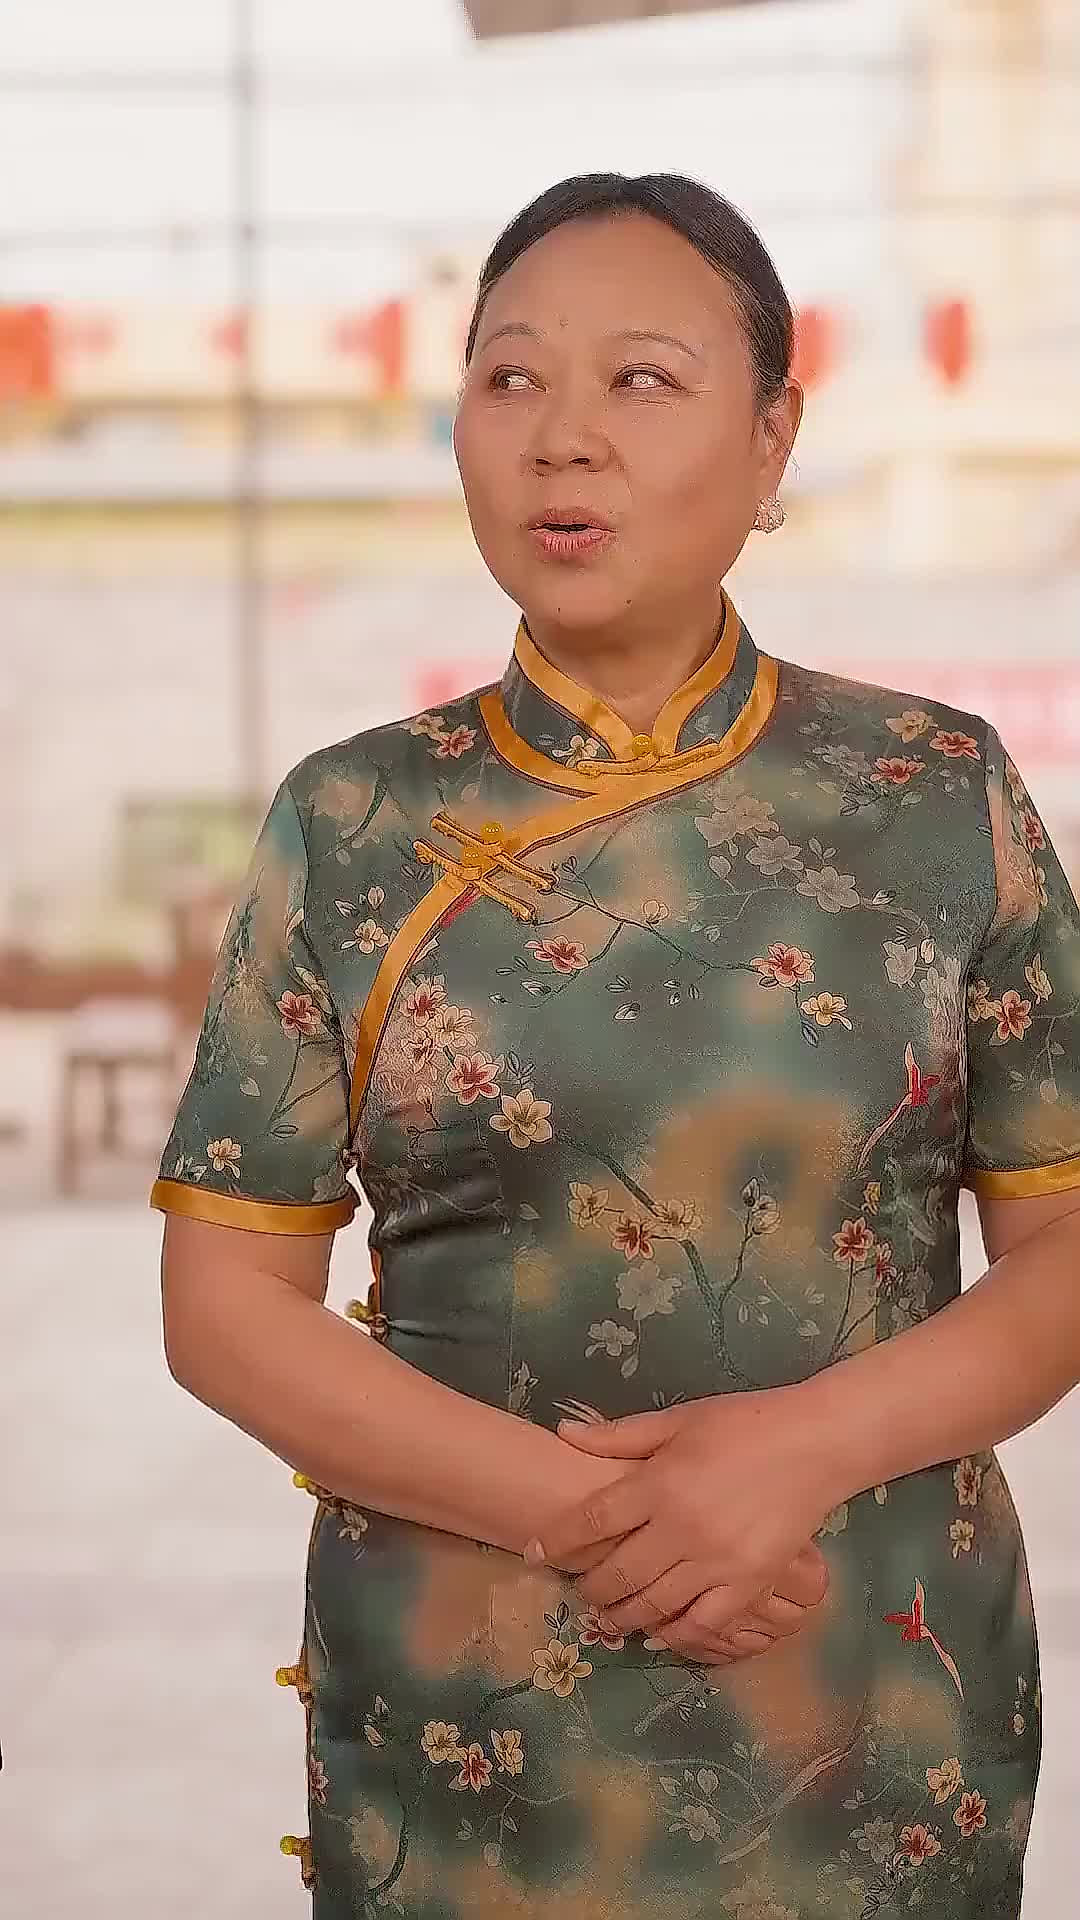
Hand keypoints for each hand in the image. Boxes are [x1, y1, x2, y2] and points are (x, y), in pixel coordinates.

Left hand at [524, 1390, 841, 1641]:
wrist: (816, 1443)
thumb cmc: (745, 1423)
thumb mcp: (678, 1420)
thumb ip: (620, 1435)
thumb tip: (564, 1434)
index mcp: (660, 1482)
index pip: (593, 1519)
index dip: (558, 1539)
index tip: (534, 1552)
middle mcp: (682, 1527)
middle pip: (618, 1572)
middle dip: (590, 1587)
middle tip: (579, 1590)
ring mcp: (716, 1560)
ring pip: (654, 1604)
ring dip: (623, 1617)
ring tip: (608, 1619)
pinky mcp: (749, 1583)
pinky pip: (703, 1623)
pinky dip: (676, 1635)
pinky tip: (660, 1635)